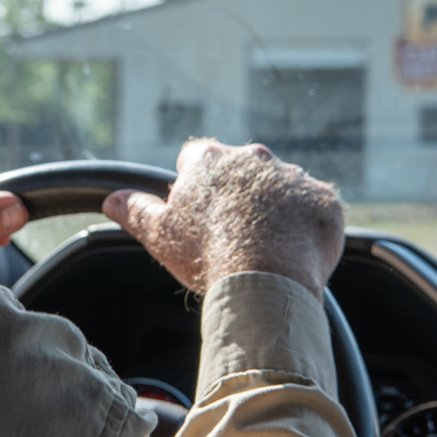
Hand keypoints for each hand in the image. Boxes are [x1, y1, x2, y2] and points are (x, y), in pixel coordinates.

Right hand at [102, 139, 343, 300]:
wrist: (266, 279)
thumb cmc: (207, 255)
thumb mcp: (158, 234)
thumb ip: (134, 209)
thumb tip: (112, 199)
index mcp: (210, 159)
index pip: (195, 161)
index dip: (194, 188)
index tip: (198, 216)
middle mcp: (253, 158)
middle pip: (241, 172)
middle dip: (236, 196)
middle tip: (231, 234)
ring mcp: (293, 176)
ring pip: (280, 189)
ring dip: (274, 210)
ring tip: (266, 248)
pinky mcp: (323, 199)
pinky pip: (315, 208)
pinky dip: (306, 226)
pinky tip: (295, 251)